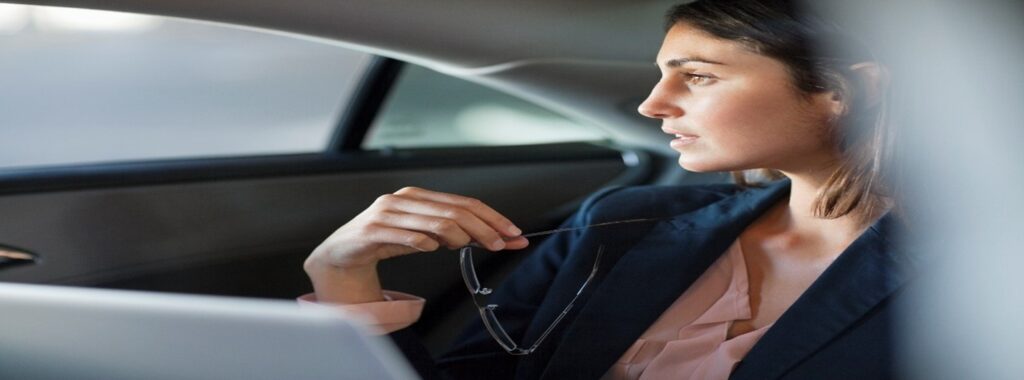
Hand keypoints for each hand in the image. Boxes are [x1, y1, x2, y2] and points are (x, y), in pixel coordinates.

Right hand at [304, 187, 527, 303]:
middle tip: (500, 244)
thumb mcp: (422, 235)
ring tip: (469, 247)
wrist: (342, 251)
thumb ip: (451, 234)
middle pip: (454, 211)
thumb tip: (489, 238)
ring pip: (434, 222)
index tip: (513, 233)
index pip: (464, 203)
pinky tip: (433, 248)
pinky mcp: (372, 230)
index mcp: (419, 196)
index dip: (492, 217)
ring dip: (459, 236)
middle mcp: (404, 199)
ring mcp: (387, 213)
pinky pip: (406, 236)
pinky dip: (424, 242)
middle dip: (483, 228)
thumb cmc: (384, 240)